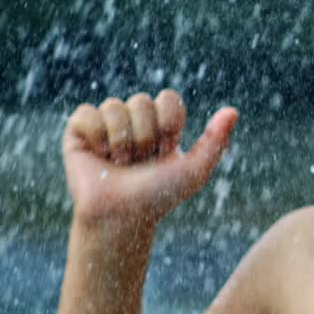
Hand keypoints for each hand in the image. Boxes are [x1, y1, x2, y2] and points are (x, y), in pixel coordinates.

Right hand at [63, 89, 237, 226]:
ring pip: (115, 106)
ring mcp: (107, 124)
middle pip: (141, 101)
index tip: (166, 150)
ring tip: (121, 162)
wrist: (124, 216)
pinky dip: (97, 137)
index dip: (168, 124)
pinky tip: (100, 156)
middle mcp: (135, 120)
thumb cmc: (160, 196)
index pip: (168, 98)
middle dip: (145, 136)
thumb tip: (233, 110)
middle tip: (141, 161)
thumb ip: (216, 141)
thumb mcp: (196, 171)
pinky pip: (88, 113)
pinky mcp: (79, 131)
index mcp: (163, 124)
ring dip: (122, 141)